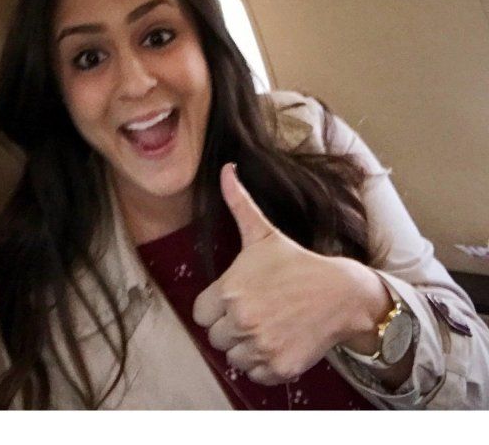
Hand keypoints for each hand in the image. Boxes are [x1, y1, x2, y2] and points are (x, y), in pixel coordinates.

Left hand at [192, 163, 389, 384]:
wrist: (341, 293)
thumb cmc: (296, 262)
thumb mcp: (262, 232)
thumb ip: (237, 202)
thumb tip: (226, 168)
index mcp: (229, 290)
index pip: (200, 313)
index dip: (215, 307)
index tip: (235, 298)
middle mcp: (241, 320)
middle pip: (215, 337)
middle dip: (229, 326)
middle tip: (254, 311)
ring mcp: (261, 346)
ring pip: (233, 357)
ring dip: (244, 347)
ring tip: (266, 325)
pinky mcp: (279, 367)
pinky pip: (254, 374)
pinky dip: (262, 365)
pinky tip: (278, 341)